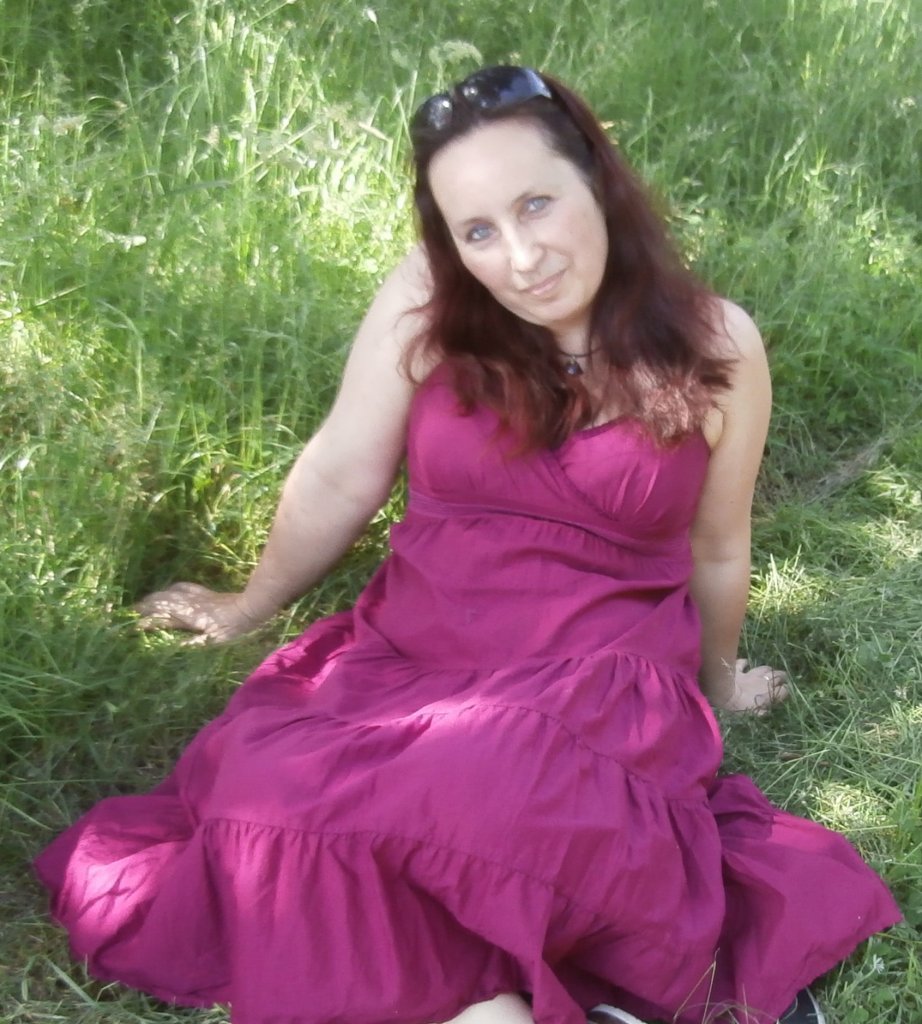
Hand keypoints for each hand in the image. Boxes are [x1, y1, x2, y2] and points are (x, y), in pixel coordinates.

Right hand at [135, 582, 265, 643]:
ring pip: (168, 593)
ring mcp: (195, 596)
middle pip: (159, 602)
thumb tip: (170, 646)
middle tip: (129, 614)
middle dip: (143, 607)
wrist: (251, 608)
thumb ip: (191, 644)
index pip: (159, 618)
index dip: (144, 621)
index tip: (130, 626)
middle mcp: (188, 603)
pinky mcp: (204, 592)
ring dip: (154, 598)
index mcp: (187, 616)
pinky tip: (169, 590)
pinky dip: (170, 589)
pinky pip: (182, 587)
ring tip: (143, 604)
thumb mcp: (213, 642)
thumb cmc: (233, 629)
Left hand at [718, 658, 788, 713]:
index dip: (785, 690)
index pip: (783, 690)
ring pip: (763, 668)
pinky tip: (746, 662)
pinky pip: (742, 664)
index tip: (785, 691)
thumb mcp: (754, 714)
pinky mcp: (738, 670)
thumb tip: (766, 711)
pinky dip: (744, 663)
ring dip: (767, 669)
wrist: (725, 694)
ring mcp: (750, 674)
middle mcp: (762, 682)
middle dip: (781, 676)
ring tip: (770, 669)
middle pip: (777, 676)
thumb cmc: (740, 707)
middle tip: (783, 676)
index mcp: (768, 694)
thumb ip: (762, 712)